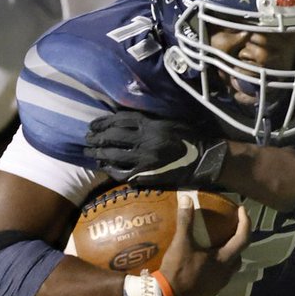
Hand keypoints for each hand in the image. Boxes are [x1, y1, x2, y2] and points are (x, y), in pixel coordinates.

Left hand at [85, 110, 227, 187]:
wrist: (206, 160)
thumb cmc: (192, 138)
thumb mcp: (171, 121)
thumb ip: (150, 121)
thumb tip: (126, 120)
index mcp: (151, 125)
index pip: (119, 120)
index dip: (103, 122)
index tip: (93, 125)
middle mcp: (145, 141)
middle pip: (112, 137)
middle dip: (96, 137)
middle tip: (88, 138)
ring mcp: (144, 159)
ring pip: (113, 155)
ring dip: (98, 153)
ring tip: (90, 152)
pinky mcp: (147, 175)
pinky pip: (122, 172)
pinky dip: (110, 169)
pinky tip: (104, 166)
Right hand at [160, 196, 250, 295]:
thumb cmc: (177, 271)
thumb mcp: (181, 244)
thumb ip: (186, 221)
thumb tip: (187, 198)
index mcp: (224, 260)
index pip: (243, 238)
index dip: (245, 222)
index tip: (241, 210)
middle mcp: (226, 273)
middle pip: (239, 253)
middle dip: (239, 239)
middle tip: (231, 226)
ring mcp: (218, 284)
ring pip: (230, 266)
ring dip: (228, 252)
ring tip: (218, 241)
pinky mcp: (210, 291)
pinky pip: (220, 274)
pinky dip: (218, 263)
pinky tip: (205, 259)